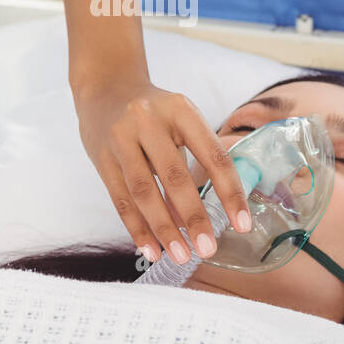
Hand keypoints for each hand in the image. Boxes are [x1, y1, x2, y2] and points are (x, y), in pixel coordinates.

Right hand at [74, 76, 251, 265]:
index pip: (213, 154)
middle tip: (208, 249)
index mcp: (181, 110)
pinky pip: (120, 199)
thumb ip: (195, 159)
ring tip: (181, 255)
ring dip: (164, 228)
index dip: (230, 192)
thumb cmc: (154, 113)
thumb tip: (210, 214)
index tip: (242, 225)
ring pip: (143, 191)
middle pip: (175, 176)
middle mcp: (149, 120)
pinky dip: (137, 228)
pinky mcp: (100, 157)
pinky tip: (151, 250)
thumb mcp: (180, 120)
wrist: (106, 88)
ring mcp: (121, 138)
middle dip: (194, 217)